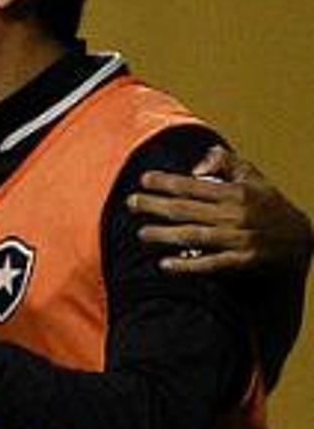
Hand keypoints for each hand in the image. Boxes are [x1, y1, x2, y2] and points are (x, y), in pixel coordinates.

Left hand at [128, 146, 313, 274]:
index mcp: (236, 192)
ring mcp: (239, 239)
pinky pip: (210, 264)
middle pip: (187, 210)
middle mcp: (236, 214)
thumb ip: (225, 162)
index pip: (194, 186)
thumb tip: (195, 165)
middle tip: (131, 203)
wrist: (299, 240)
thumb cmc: (267, 205)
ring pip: (194, 236)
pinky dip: (187, 266)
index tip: (144, 179)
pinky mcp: (243, 261)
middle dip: (155, 206)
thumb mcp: (253, 177)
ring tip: (141, 233)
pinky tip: (164, 264)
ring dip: (165, 235)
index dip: (167, 182)